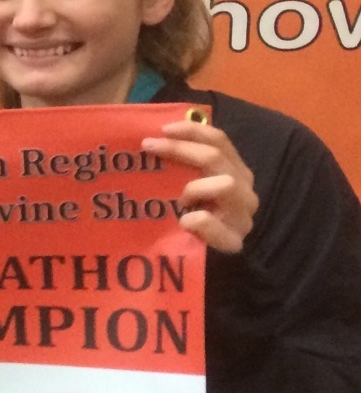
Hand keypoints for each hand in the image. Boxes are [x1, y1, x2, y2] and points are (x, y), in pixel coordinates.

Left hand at [143, 116, 257, 253]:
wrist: (204, 263)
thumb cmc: (190, 221)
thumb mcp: (186, 188)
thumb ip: (182, 167)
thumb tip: (152, 139)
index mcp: (234, 170)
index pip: (220, 141)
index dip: (192, 131)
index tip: (162, 129)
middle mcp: (244, 188)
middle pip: (216, 158)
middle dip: (180, 149)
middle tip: (148, 148)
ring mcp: (243, 215)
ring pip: (226, 185)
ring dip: (195, 187)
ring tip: (178, 200)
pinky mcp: (234, 241)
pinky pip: (215, 223)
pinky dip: (198, 220)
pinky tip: (183, 222)